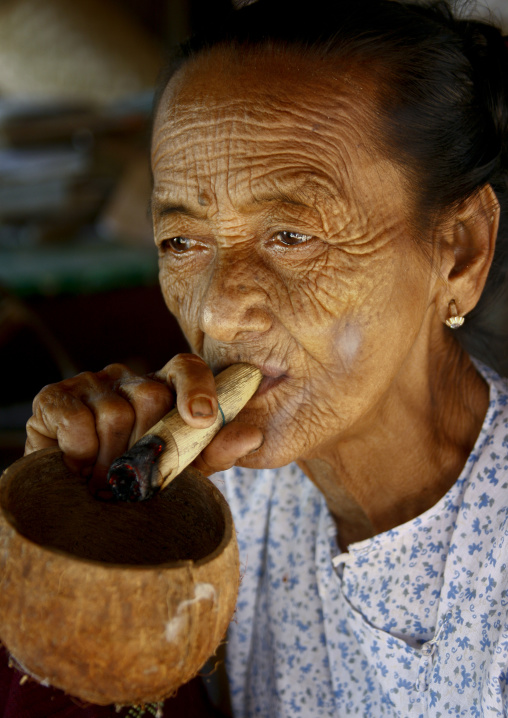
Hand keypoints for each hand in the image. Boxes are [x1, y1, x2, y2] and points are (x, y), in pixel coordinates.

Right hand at [25, 354, 262, 494]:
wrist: (72, 505)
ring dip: (113, 460)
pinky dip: (81, 453)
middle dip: (148, 445)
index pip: (186, 368)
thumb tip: (254, 436)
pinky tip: (78, 469)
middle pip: (151, 394)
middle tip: (138, 481)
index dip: (197, 387)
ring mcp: (89, 383)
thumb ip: (213, 451)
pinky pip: (76, 420)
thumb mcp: (179, 471)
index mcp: (162, 389)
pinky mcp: (52, 397)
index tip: (201, 418)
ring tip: (107, 484)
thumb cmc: (133, 483)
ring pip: (115, 411)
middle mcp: (127, 379)